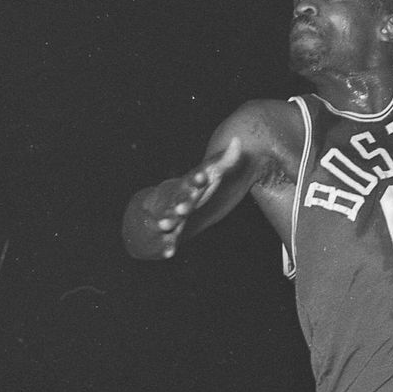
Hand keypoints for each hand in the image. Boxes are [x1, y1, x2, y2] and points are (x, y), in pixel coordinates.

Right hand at [147, 138, 241, 257]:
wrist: (153, 208)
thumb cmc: (189, 190)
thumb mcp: (208, 175)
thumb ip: (225, 161)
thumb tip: (239, 140)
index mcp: (186, 186)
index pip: (192, 180)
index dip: (198, 180)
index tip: (203, 178)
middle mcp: (174, 199)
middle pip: (177, 199)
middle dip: (180, 202)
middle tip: (184, 207)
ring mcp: (167, 216)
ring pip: (166, 219)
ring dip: (167, 221)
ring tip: (165, 225)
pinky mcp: (165, 234)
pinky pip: (165, 240)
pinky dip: (166, 246)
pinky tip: (169, 251)